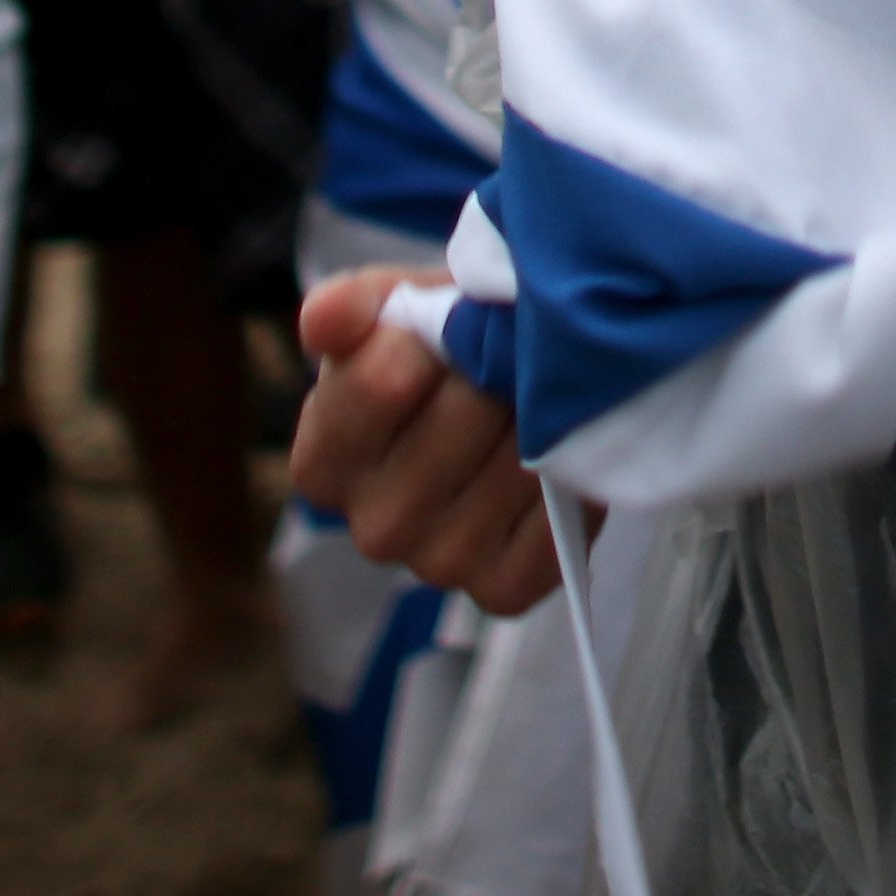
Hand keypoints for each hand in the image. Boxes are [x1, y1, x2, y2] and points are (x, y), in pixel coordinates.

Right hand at [293, 268, 559, 613]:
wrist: (493, 401)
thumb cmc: (432, 349)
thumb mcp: (389, 310)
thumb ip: (352, 306)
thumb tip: (326, 317)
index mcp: (322, 463)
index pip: (382, 382)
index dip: (435, 333)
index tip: (455, 317)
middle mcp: (373, 528)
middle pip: (464, 415)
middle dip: (497, 366)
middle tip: (512, 351)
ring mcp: (439, 565)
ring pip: (519, 461)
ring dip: (544, 414)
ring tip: (538, 394)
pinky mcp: (503, 588)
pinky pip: (555, 522)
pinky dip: (572, 476)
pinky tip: (557, 452)